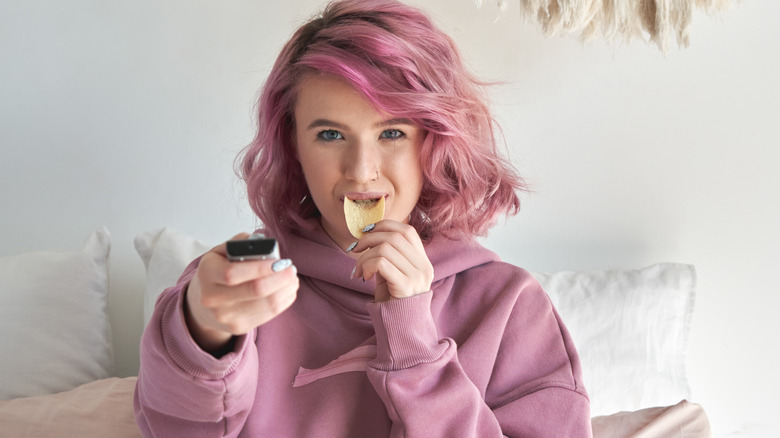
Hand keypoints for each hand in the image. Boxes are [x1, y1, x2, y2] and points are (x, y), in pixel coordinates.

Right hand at [184, 233, 298, 354]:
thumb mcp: (221, 252)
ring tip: (292, 279)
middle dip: (280, 278)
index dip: (260, 267)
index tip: (280, 261)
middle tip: (291, 269)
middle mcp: (212, 298)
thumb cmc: (218, 271)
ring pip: (267, 304)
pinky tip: (287, 290)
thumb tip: (267, 247)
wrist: (203, 305)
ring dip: (286, 289)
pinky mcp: (239, 327)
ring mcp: (226, 316)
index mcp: (207, 273)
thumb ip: (242, 244)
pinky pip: (269, 314)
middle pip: (255, 290)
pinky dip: (284, 301)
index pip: (233, 273)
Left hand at [350, 221, 433, 301]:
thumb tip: (367, 232)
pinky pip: (381, 263)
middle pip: (394, 236)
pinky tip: (363, 277)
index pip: (407, 230)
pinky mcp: (405, 286)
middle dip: (368, 239)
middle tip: (354, 249)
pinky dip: (366, 265)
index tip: (366, 232)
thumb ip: (387, 254)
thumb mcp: (392, 272)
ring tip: (358, 270)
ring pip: (384, 248)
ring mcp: (417, 277)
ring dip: (364, 257)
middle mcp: (424, 267)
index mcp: (423, 261)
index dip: (385, 226)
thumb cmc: (392, 300)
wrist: (398, 328)